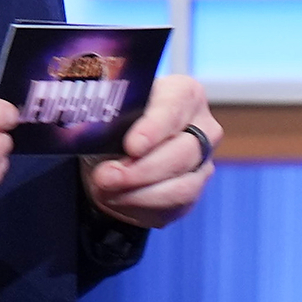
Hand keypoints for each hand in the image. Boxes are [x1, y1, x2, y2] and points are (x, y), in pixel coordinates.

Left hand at [81, 75, 219, 230]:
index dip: (153, 129)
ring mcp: (204, 160)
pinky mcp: (195, 188)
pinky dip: (142, 207)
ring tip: (106, 190)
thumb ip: (107, 125)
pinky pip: (175, 206)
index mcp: (184, 94)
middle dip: (140, 171)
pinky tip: (119, 199)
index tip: (132, 146)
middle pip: (183, 152)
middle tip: (106, 177)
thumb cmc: (117, 125)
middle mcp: (203, 126)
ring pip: (182, 186)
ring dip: (138, 194)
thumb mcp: (109, 117)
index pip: (173, 109)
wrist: (119, 151)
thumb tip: (98, 144)